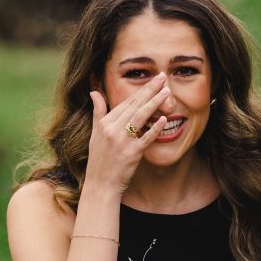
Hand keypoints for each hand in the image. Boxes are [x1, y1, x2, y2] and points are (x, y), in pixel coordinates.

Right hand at [84, 74, 173, 192]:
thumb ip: (98, 111)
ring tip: (166, 92)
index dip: (141, 90)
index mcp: (105, 123)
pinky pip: (145, 138)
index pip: (126, 102)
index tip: (153, 80)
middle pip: (134, 105)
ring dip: (154, 103)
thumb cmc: (99, 159)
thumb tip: (94, 92)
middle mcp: (112, 130)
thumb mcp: (95, 133)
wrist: (101, 184)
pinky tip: (165, 119)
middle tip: (162, 77)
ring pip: (140, 117)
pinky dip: (154, 128)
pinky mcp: (132, 154)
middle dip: (150, 90)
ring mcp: (122, 142)